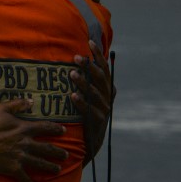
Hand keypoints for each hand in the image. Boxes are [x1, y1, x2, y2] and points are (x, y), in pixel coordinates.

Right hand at [0, 99, 68, 181]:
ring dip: (50, 167)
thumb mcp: (0, 109)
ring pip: (40, 163)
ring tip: (58, 169)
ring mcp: (21, 157)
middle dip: (58, 152)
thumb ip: (16, 104)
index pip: (45, 128)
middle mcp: (26, 143)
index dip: (55, 129)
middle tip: (66, 155)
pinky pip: (25, 179)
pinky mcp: (13, 169)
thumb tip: (31, 101)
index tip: (64, 131)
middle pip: (47, 148)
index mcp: (24, 128)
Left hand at [70, 40, 113, 159]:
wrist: (93, 139)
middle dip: (89, 67)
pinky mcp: (97, 121)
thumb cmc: (88, 110)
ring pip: (94, 93)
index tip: (90, 42)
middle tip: (76, 58)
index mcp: (108, 87)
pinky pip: (89, 110)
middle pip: (100, 78)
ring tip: (72, 74)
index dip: (98, 55)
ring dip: (83, 83)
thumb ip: (87, 77)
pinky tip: (73, 96)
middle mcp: (108, 97)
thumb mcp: (90, 93)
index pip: (104, 68)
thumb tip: (76, 55)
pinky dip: (81, 103)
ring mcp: (104, 109)